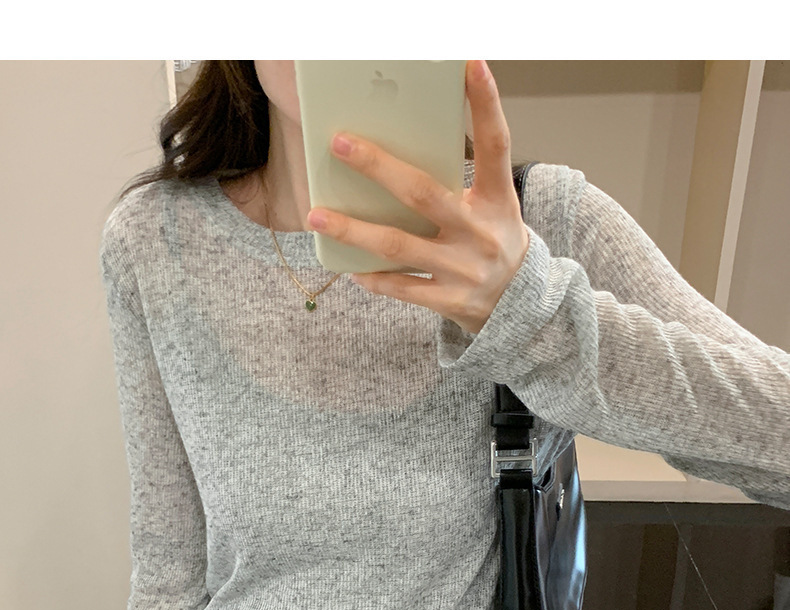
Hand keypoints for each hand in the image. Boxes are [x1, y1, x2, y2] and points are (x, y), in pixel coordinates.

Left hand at [305, 59, 529, 334]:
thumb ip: (461, 180)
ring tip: (317, 215)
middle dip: (378, 166)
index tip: (470, 63)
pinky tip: (349, 267)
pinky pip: (402, 288)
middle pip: (422, 192)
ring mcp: (465, 269)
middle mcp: (481, 232)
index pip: (495, 144)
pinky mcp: (450, 301)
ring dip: (353, 230)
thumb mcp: (493, 207)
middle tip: (340, 142)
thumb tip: (399, 151)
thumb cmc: (494, 242)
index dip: (486, 103)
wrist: (520, 307)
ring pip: (398, 245)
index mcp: (498, 199)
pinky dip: (374, 277)